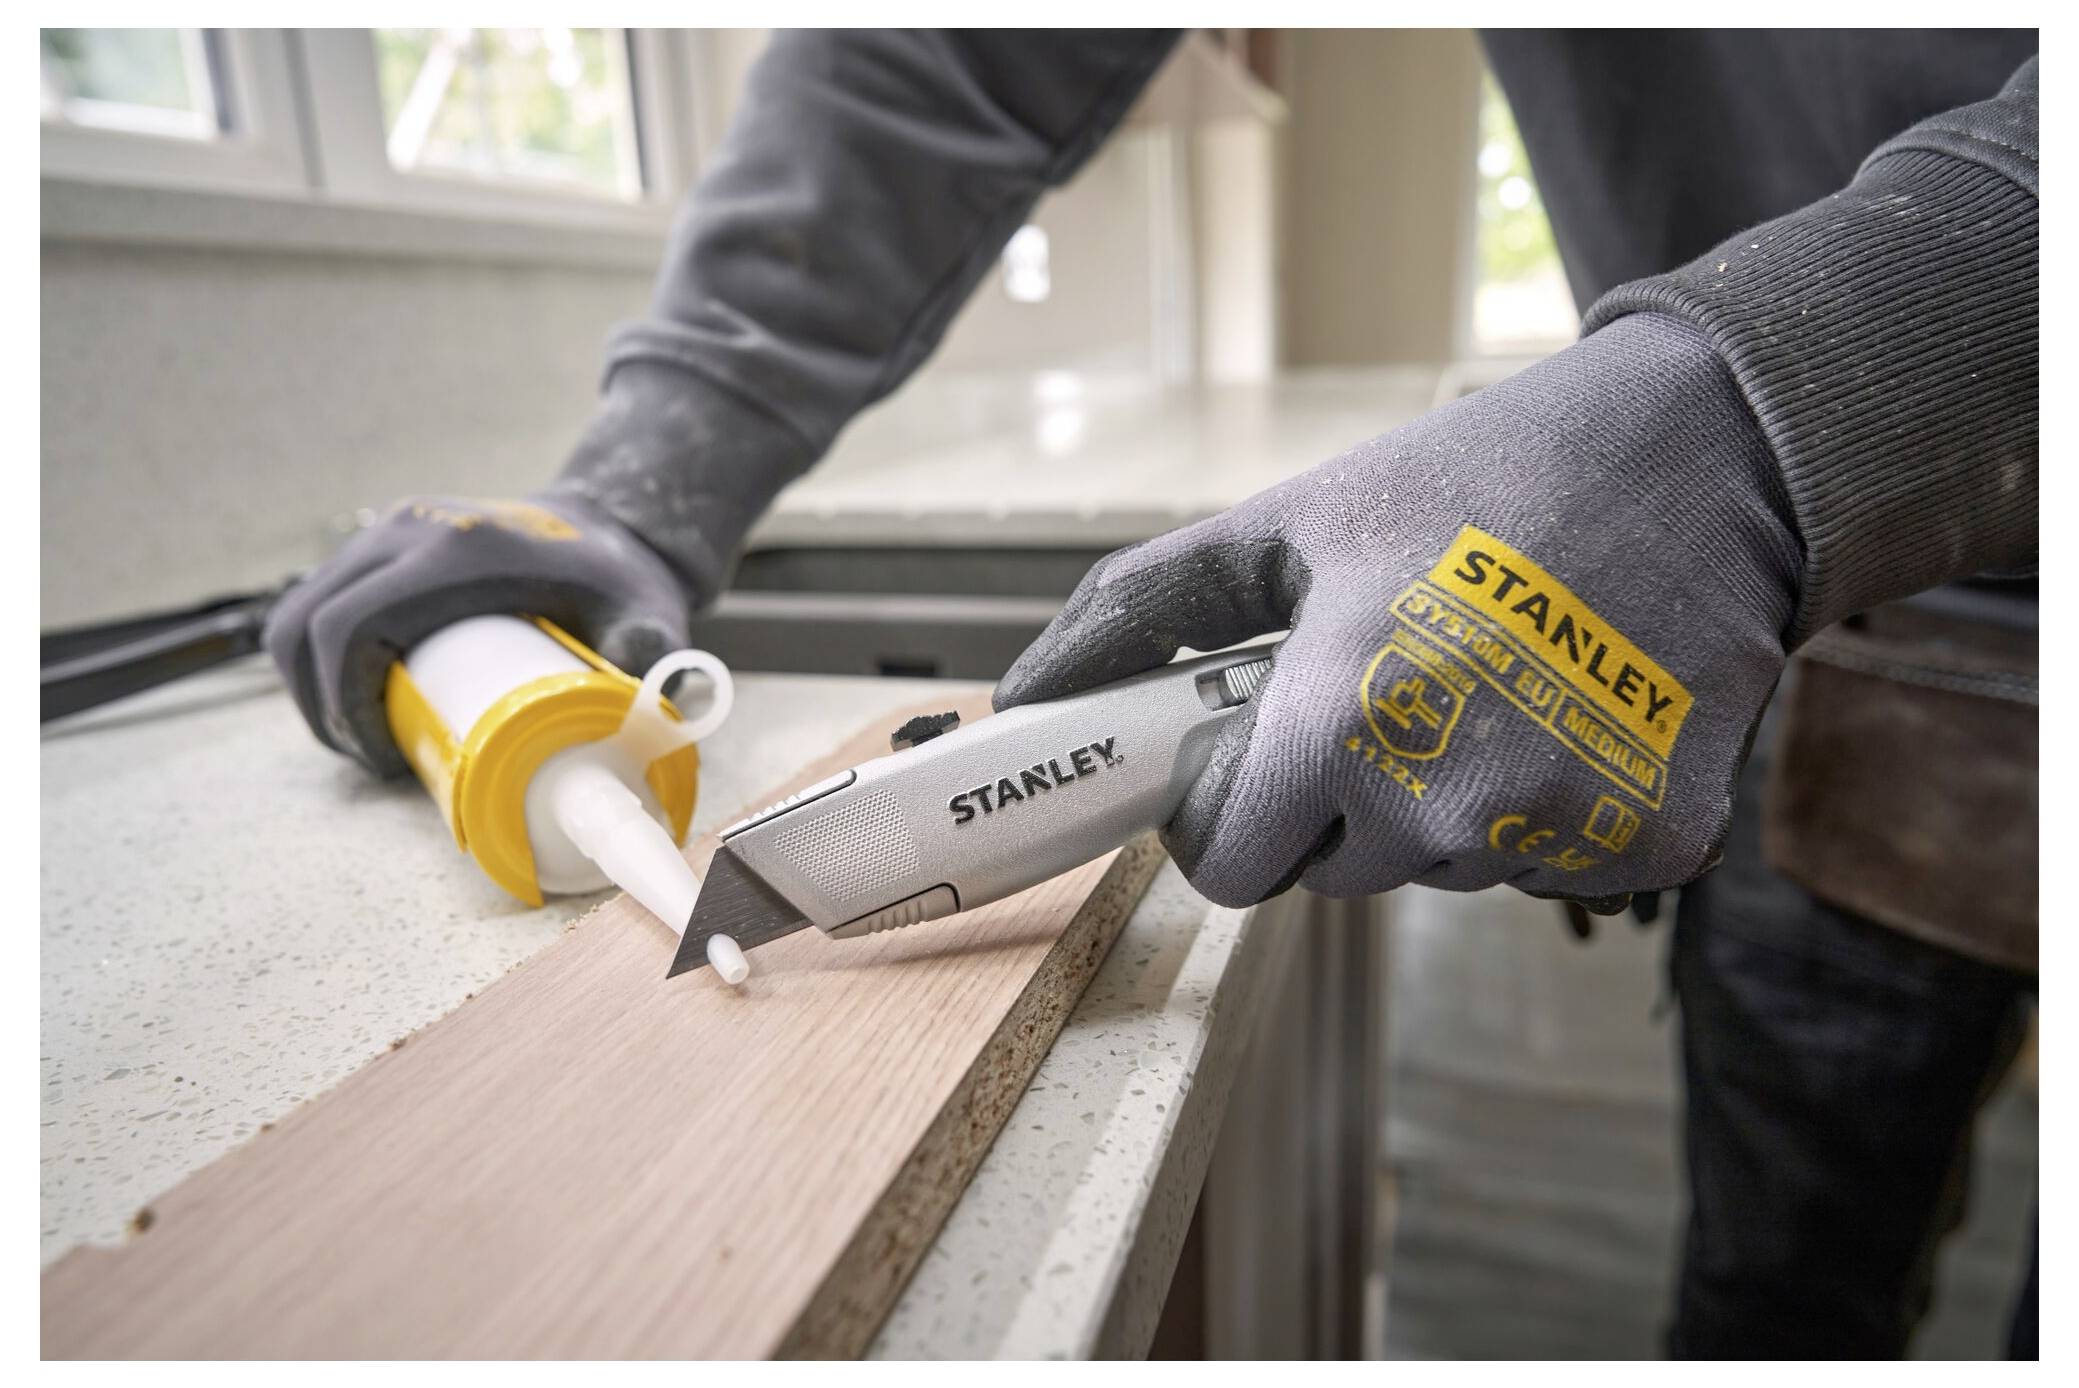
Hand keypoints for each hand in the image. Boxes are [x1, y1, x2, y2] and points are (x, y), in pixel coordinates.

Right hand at [264, 493, 690, 776]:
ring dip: (311, 683)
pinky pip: (319, 601)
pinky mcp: (385, 544)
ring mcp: (389, 531)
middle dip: (322, 706)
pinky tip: (352, 699)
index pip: (348, 627)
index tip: (382, 758)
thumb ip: (651, 649)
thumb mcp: (644, 613)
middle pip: (307, 624)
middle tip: (374, 759)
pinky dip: (318, 655)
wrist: (610, 523)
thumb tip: (647, 699)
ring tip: (363, 738)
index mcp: (453, 552)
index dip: (343, 705)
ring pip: (300, 612)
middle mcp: (408, 530)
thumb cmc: (621, 579)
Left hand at [995, 314, 1798, 907]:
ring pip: (1440, 869)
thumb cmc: (1478, 478)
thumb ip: (1144, 610)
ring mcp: (1556, 835)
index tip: (1264, 745)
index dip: (1235, 806)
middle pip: (1336, 871)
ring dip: (1445, 800)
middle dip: (1338, 798)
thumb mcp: (1291, 523)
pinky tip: (1568, 710)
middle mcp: (1446, 806)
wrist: (1702, 455)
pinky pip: (1546, 867)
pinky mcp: (1651, 847)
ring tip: (1491, 678)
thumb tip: (1030, 694)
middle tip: (1395, 681)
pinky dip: (1545, 808)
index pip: (1232, 866)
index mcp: (1339, 726)